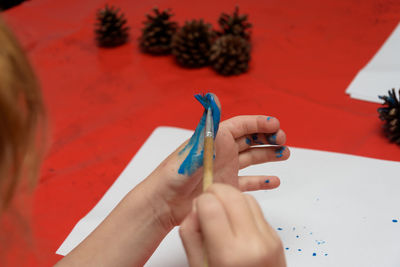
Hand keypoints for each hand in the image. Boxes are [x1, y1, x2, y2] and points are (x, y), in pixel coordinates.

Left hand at [145, 94, 289, 225]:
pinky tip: (274, 180)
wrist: (166, 201)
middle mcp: (223, 151)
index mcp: (216, 138)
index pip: (242, 125)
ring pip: (252, 158)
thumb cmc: (177, 171)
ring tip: (285, 154)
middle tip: (282, 140)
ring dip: (269, 155)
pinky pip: (248, 182)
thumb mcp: (196, 146)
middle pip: (250, 139)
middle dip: (268, 137)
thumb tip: (212, 96)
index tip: (276, 124)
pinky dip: (262, 181)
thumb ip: (209, 125)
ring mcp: (226, 169)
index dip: (259, 122)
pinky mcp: (226, 187)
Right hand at [180, 184, 286, 266]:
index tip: (198, 210)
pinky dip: (243, 208)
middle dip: (215, 193)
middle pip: (231, 194)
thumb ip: (191, 234)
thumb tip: (196, 208)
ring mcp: (268, 239)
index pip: (211, 205)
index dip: (200, 202)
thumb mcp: (198, 266)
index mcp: (229, 254)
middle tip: (208, 205)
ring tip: (222, 215)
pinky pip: (257, 209)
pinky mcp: (276, 236)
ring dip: (230, 199)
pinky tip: (235, 224)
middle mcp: (252, 244)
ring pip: (246, 197)